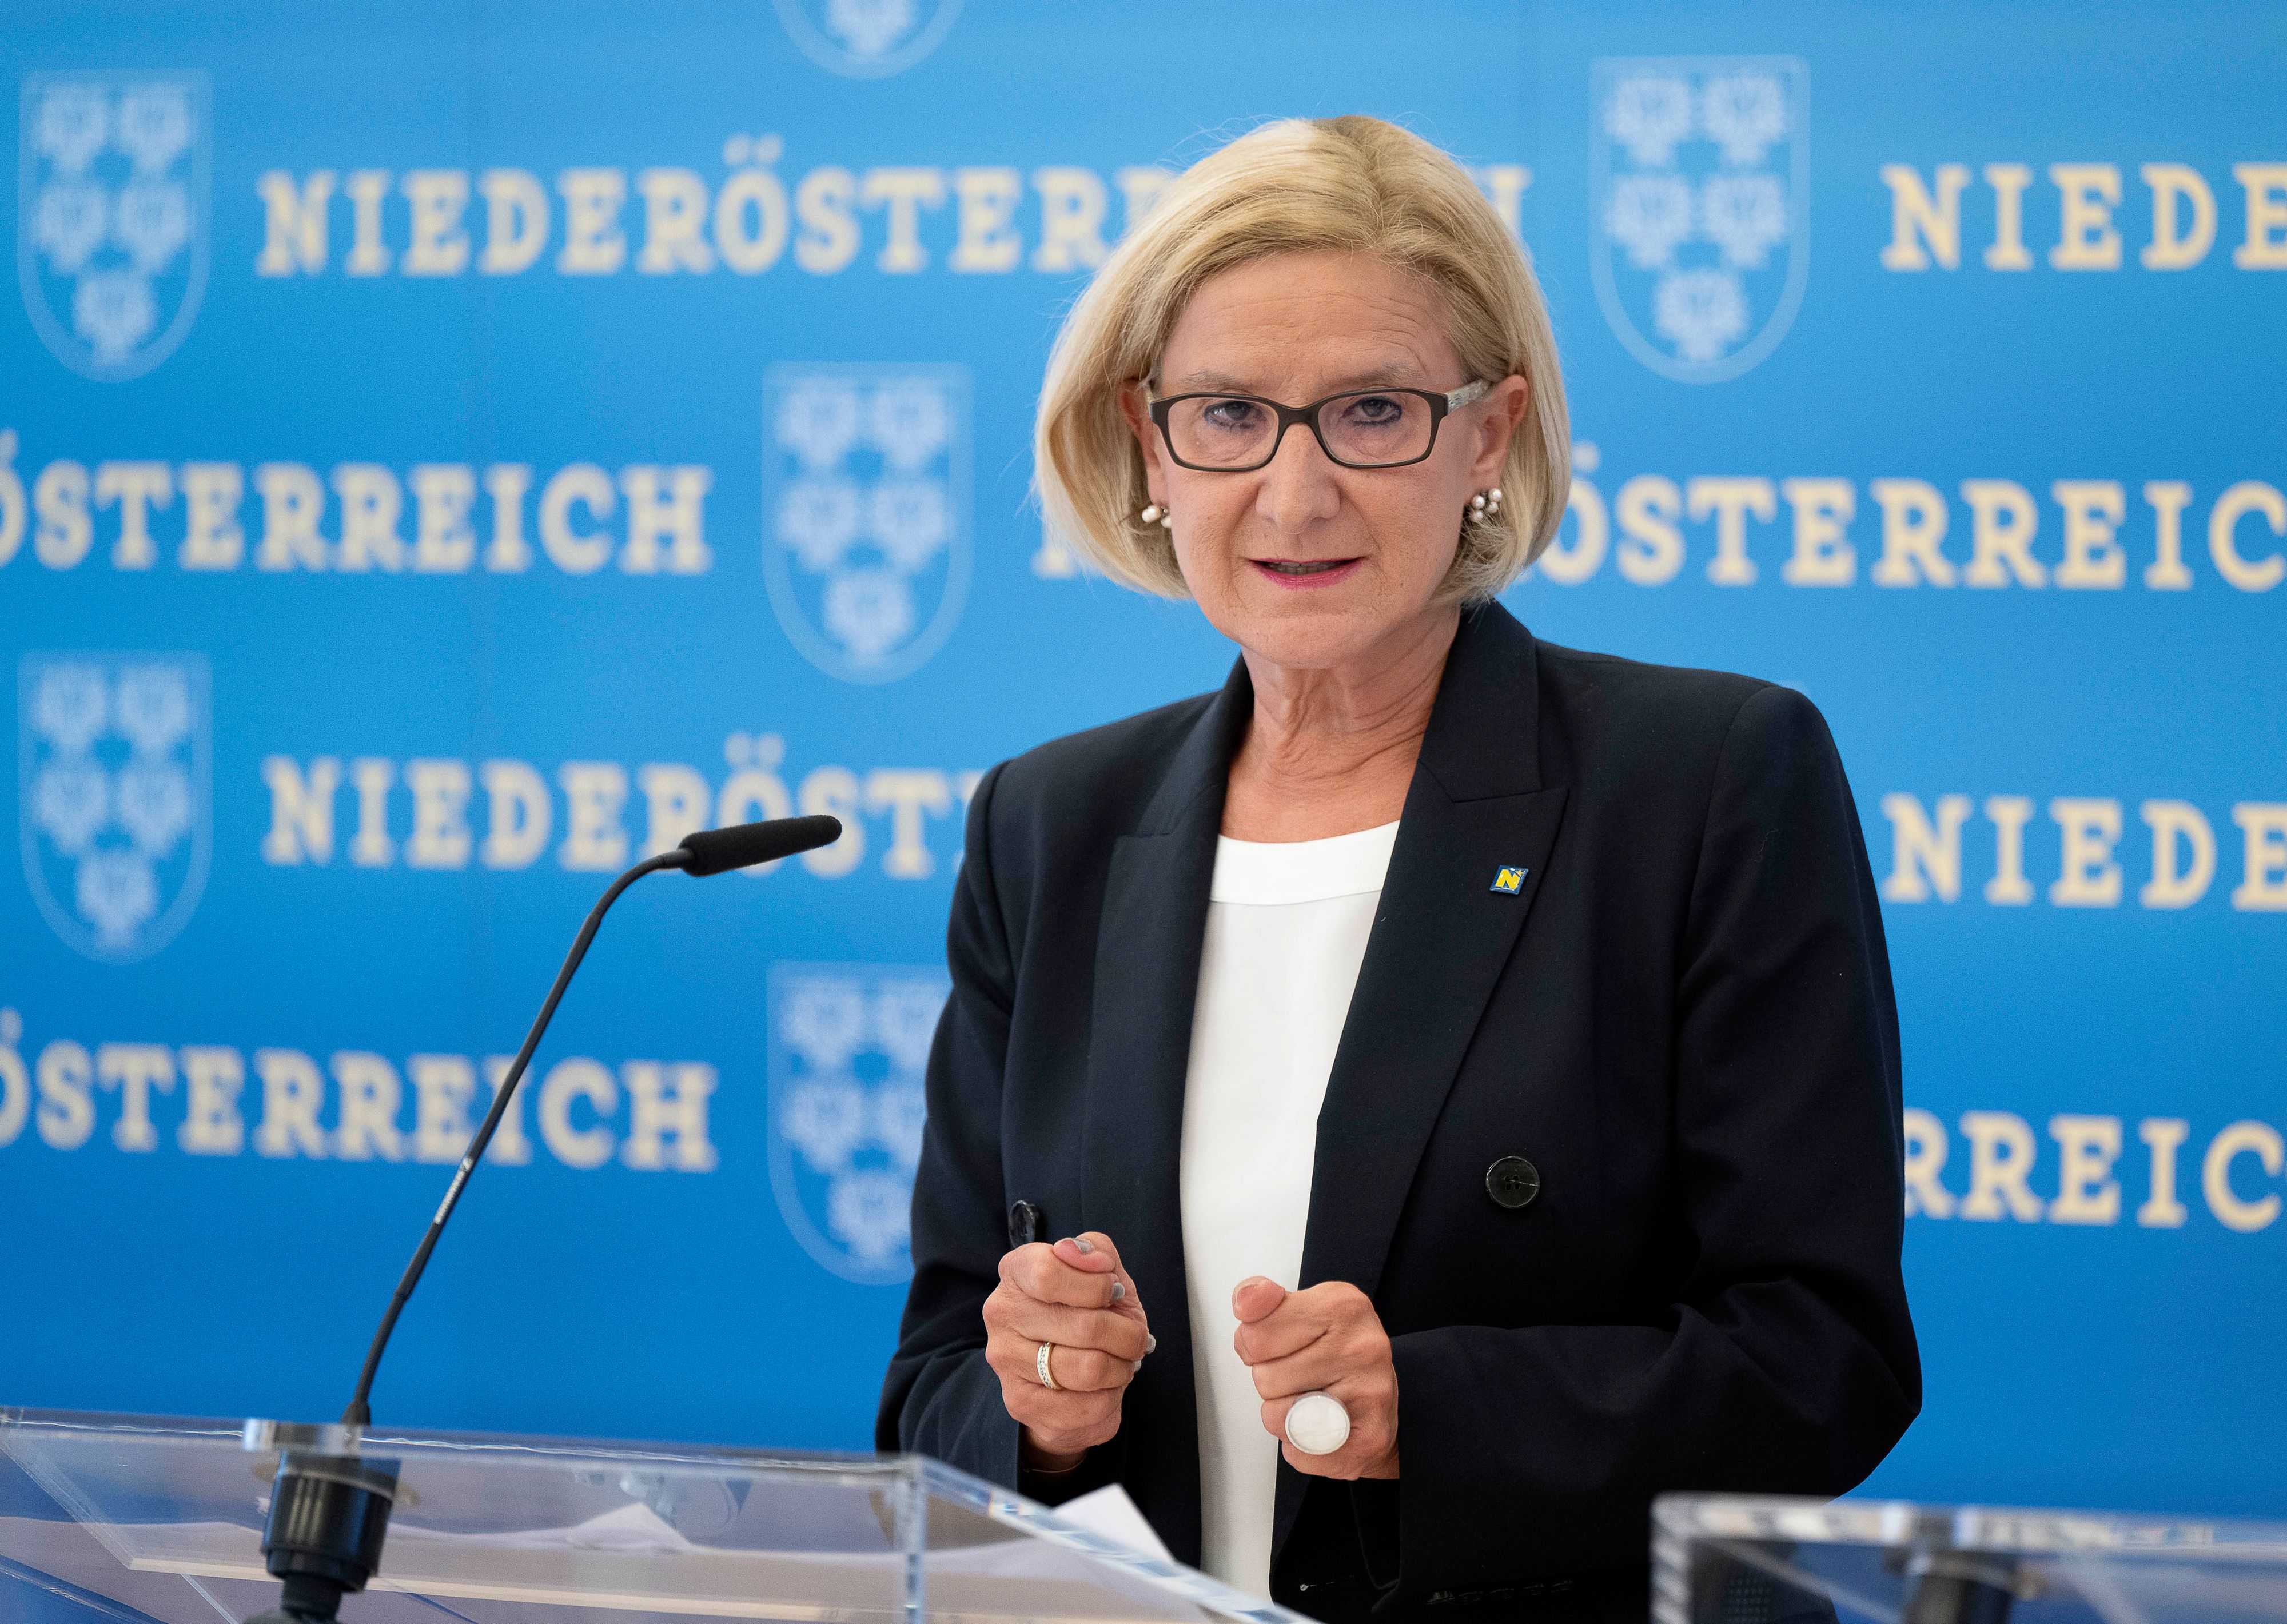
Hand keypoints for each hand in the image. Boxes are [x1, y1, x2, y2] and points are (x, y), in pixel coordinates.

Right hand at [983, 1231, 1151, 1469]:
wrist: (1064, 1370)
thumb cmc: (1087, 1311)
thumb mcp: (1101, 1272)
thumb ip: (1098, 1251)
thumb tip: (1091, 1259)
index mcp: (1017, 1270)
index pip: (1050, 1274)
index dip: (1097, 1286)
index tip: (1114, 1292)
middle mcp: (1002, 1313)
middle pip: (1085, 1327)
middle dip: (1126, 1335)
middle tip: (1133, 1338)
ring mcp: (1006, 1360)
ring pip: (1089, 1369)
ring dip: (1121, 1368)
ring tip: (1121, 1363)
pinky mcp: (1021, 1402)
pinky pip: (1088, 1406)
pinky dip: (1111, 1397)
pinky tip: (1103, 1387)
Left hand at [1233, 1277, 1398, 1479]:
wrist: (1386, 1397)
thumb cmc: (1339, 1352)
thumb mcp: (1303, 1311)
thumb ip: (1264, 1304)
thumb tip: (1246, 1300)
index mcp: (1343, 1305)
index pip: (1256, 1335)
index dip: (1254, 1345)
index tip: (1274, 1344)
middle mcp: (1363, 1347)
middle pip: (1264, 1378)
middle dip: (1271, 1379)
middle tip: (1301, 1374)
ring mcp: (1369, 1395)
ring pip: (1276, 1417)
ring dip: (1282, 1415)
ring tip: (1309, 1400)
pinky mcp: (1368, 1440)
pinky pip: (1298, 1450)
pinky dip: (1299, 1445)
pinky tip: (1320, 1425)